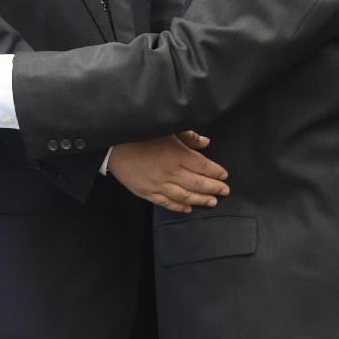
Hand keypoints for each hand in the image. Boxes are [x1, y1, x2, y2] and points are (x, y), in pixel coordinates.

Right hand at [108, 132, 229, 213]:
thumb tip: (205, 142)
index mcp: (177, 154)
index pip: (203, 166)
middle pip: (197, 183)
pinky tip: (188, 209)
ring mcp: (158, 185)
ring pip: (185, 196)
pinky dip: (179, 207)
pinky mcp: (147, 192)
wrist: (113, 145)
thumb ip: (188, 136)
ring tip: (212, 202)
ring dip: (200, 200)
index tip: (224, 175)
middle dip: (213, 188)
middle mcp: (171, 172)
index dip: (215, 172)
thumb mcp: (167, 129)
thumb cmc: (141, 134)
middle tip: (225, 191)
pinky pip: (166, 203)